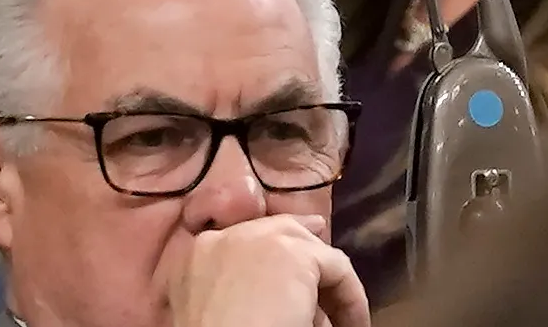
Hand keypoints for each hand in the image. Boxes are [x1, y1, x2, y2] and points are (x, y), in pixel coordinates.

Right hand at [162, 217, 366, 326]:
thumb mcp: (212, 309)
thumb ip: (231, 293)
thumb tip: (276, 297)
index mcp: (194, 255)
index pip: (239, 239)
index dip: (270, 248)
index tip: (292, 265)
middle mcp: (222, 237)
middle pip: (276, 230)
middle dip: (305, 246)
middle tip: (330, 269)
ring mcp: (258, 238)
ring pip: (308, 247)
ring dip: (326, 281)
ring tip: (341, 317)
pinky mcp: (293, 253)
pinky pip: (337, 267)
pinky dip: (351, 297)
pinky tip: (353, 323)